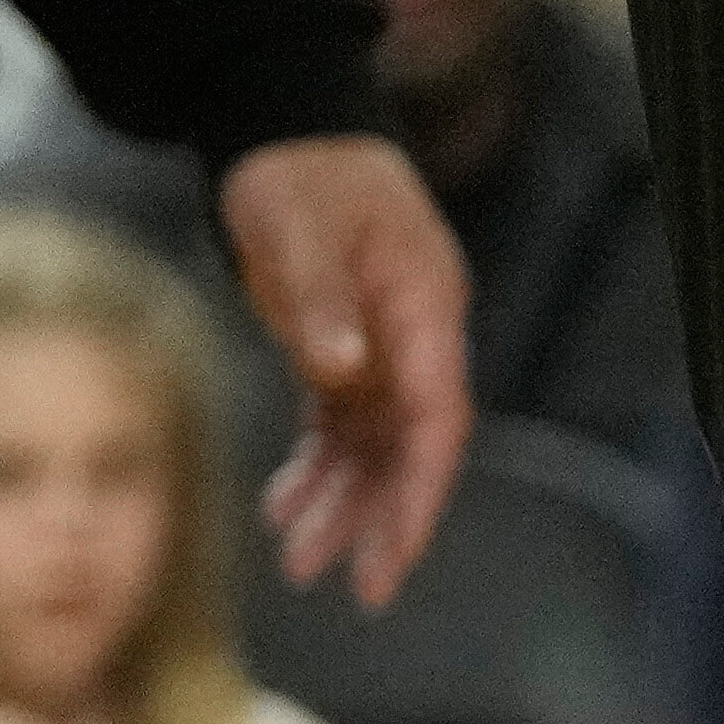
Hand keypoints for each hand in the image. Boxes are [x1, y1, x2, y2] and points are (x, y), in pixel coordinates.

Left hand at [213, 137, 471, 608]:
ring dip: (344, 506)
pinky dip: (316, 469)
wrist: (287, 136)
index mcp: (423, 313)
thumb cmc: (301, 175)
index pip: (438, 419)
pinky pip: (338, 428)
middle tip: (362, 588)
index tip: (399, 547)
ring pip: (374, 448)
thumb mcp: (299, 227)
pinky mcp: (343, 353)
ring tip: (303, 564)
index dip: (423, 489)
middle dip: (389, 520)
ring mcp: (381, 352)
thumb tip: (340, 368)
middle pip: (413, 450)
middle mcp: (414, 344)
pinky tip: (286, 508)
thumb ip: (322, 297)